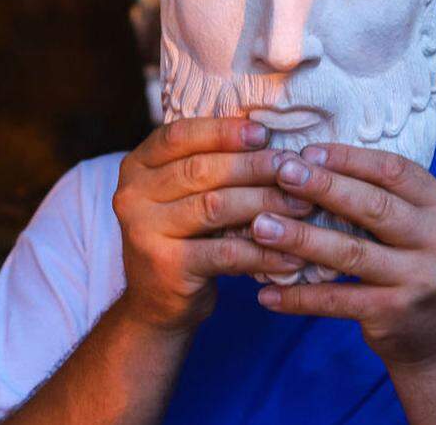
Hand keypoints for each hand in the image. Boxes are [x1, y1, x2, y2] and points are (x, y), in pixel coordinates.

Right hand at [112, 118, 315, 331]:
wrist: (156, 305)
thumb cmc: (183, 239)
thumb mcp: (183, 196)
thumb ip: (209, 166)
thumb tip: (271, 137)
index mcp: (136, 167)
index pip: (179, 136)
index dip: (223, 131)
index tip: (264, 133)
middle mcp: (132, 195)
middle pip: (202, 170)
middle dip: (255, 167)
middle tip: (296, 169)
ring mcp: (145, 232)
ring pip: (216, 207)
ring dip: (266, 204)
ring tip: (303, 206)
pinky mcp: (168, 267)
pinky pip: (226, 253)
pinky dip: (264, 253)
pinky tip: (292, 255)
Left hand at [247, 145, 435, 369]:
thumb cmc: (411, 265)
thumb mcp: (414, 227)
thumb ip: (380, 197)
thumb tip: (311, 161)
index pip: (394, 170)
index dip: (349, 158)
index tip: (307, 152)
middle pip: (373, 206)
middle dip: (322, 187)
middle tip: (281, 173)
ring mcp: (420, 279)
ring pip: (350, 251)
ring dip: (300, 238)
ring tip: (261, 227)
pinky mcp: (395, 313)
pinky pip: (337, 300)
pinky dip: (299, 297)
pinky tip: (266, 294)